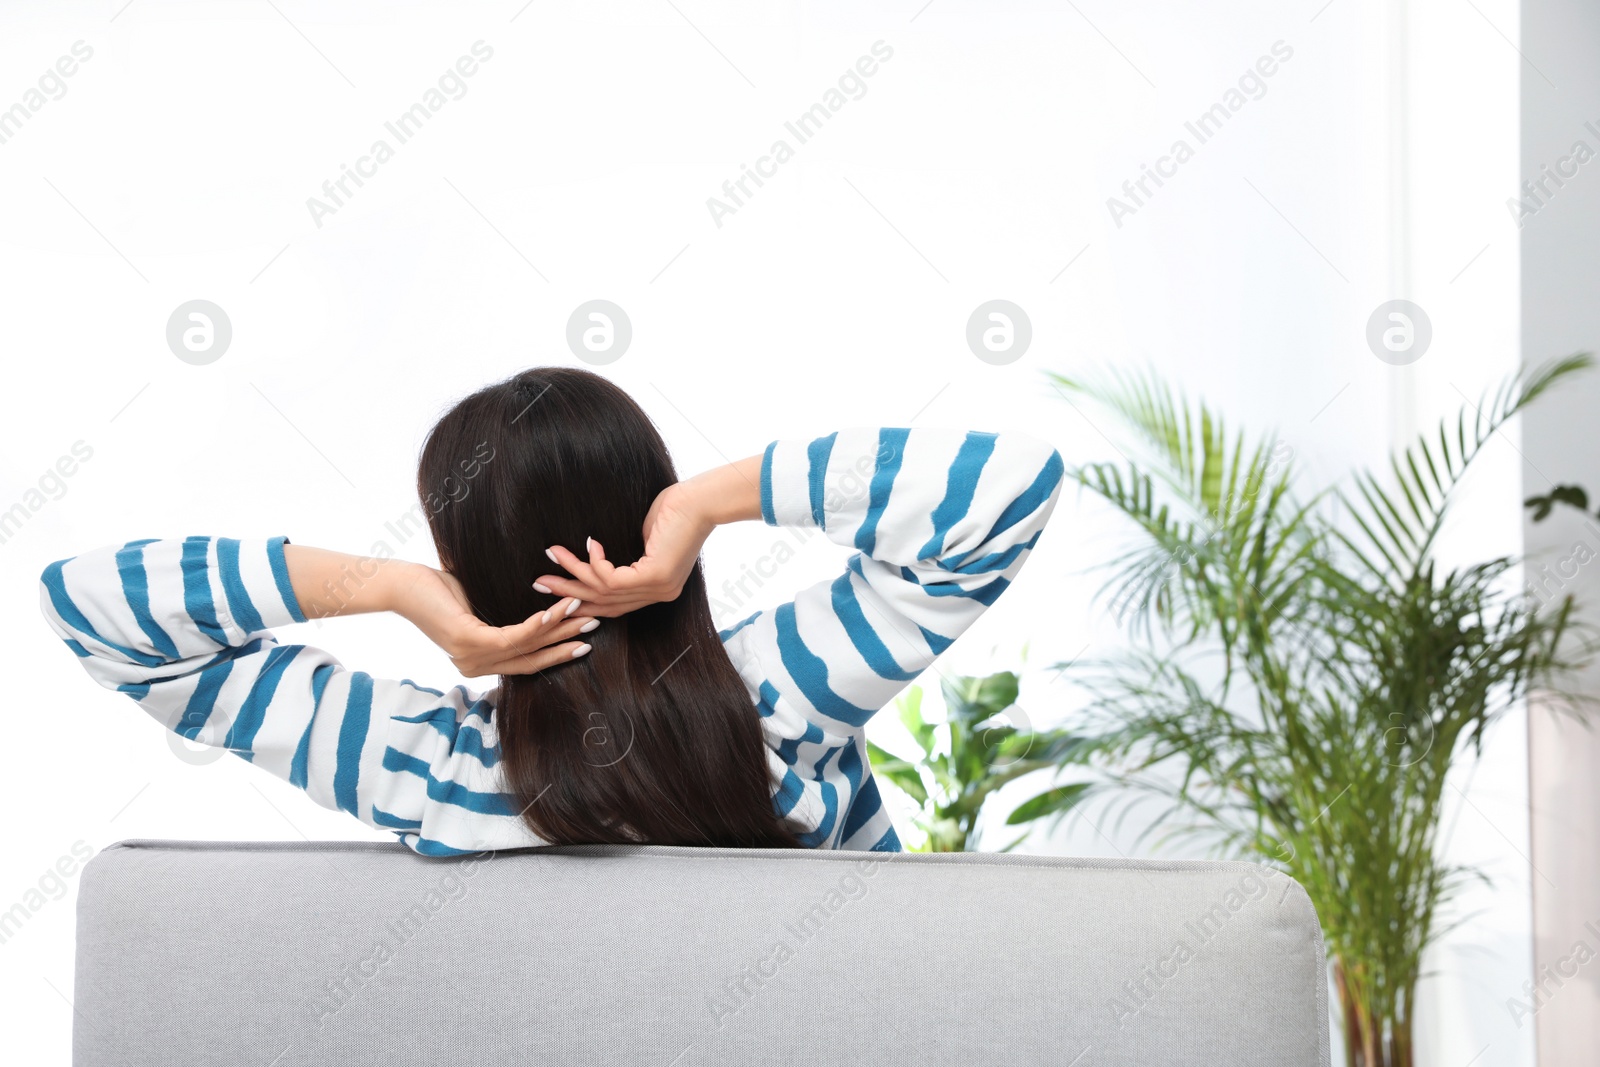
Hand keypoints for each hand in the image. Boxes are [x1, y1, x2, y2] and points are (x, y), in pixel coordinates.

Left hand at [389, 564, 598, 676]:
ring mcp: (471, 657)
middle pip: (532, 659)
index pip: (526, 661)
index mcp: (478, 662)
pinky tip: (555, 611)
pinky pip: (513, 635)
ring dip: (559, 628)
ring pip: (527, 646)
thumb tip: (536, 605)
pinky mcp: (468, 642)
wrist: (400, 585)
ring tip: (583, 613)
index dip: (556, 652)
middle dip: (566, 643)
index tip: (582, 641)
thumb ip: (500, 616)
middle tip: (594, 627)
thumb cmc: (435, 590)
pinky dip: (538, 624)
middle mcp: (475, 666)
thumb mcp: (476, 607)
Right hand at [534, 481, 715, 617]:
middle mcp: (659, 595)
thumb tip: (596, 556)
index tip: (556, 591)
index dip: (583, 599)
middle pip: (605, 602)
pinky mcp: (655, 576)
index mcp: (658, 590)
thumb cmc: (675, 512)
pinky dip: (596, 562)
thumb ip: (626, 556)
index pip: (614, 604)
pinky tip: (589, 543)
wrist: (702, 500)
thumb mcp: (644, 539)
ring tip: (553, 553)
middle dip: (569, 592)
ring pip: (604, 589)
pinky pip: (613, 578)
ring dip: (574, 571)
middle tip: (540, 584)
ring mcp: (659, 589)